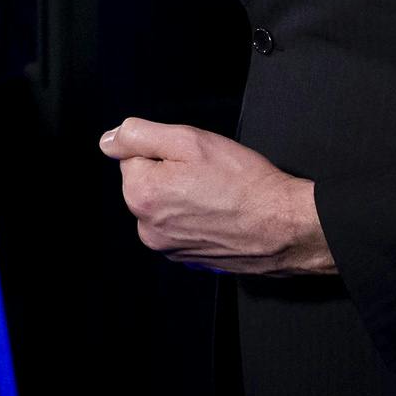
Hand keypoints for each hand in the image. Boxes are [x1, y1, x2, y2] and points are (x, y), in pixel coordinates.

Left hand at [99, 117, 332, 275]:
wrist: (286, 227)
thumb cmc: (244, 183)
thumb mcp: (190, 140)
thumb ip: (140, 135)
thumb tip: (109, 140)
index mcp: (141, 195)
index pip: (133, 157)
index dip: (165, 151)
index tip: (193, 159)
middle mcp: (146, 228)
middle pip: (148, 183)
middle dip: (172, 174)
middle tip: (209, 176)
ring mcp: (168, 247)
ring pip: (166, 205)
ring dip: (185, 197)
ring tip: (218, 196)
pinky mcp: (188, 259)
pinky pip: (182, 227)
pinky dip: (197, 219)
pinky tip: (222, 214)